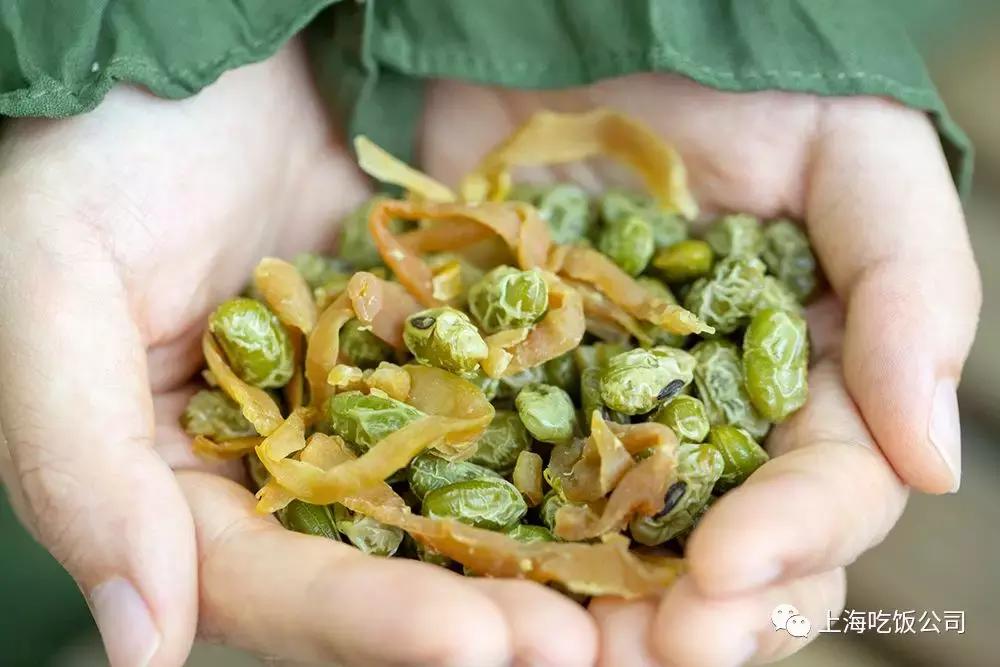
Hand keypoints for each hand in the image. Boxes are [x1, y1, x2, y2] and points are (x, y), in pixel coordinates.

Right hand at [0, 41, 595, 665]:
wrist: (200, 52)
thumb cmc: (97, 155)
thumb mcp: (52, 291)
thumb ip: (81, 468)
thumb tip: (136, 645)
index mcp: (176, 480)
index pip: (265, 583)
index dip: (363, 624)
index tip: (475, 647)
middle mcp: (275, 464)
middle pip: (374, 570)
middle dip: (473, 613)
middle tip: (577, 647)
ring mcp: (361, 408)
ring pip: (447, 509)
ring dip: (534, 556)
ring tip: (624, 596)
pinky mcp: (426, 350)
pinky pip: (494, 408)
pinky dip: (557, 446)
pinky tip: (629, 480)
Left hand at [420, 74, 979, 664]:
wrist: (561, 32)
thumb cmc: (731, 70)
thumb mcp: (847, 151)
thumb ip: (912, 286)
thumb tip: (934, 462)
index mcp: (801, 377)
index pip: (821, 487)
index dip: (791, 542)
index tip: (725, 574)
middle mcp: (705, 417)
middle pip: (726, 552)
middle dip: (701, 614)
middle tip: (654, 652)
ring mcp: (598, 416)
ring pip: (617, 550)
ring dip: (599, 616)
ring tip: (558, 654)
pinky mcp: (501, 399)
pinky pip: (500, 490)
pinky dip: (494, 548)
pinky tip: (476, 590)